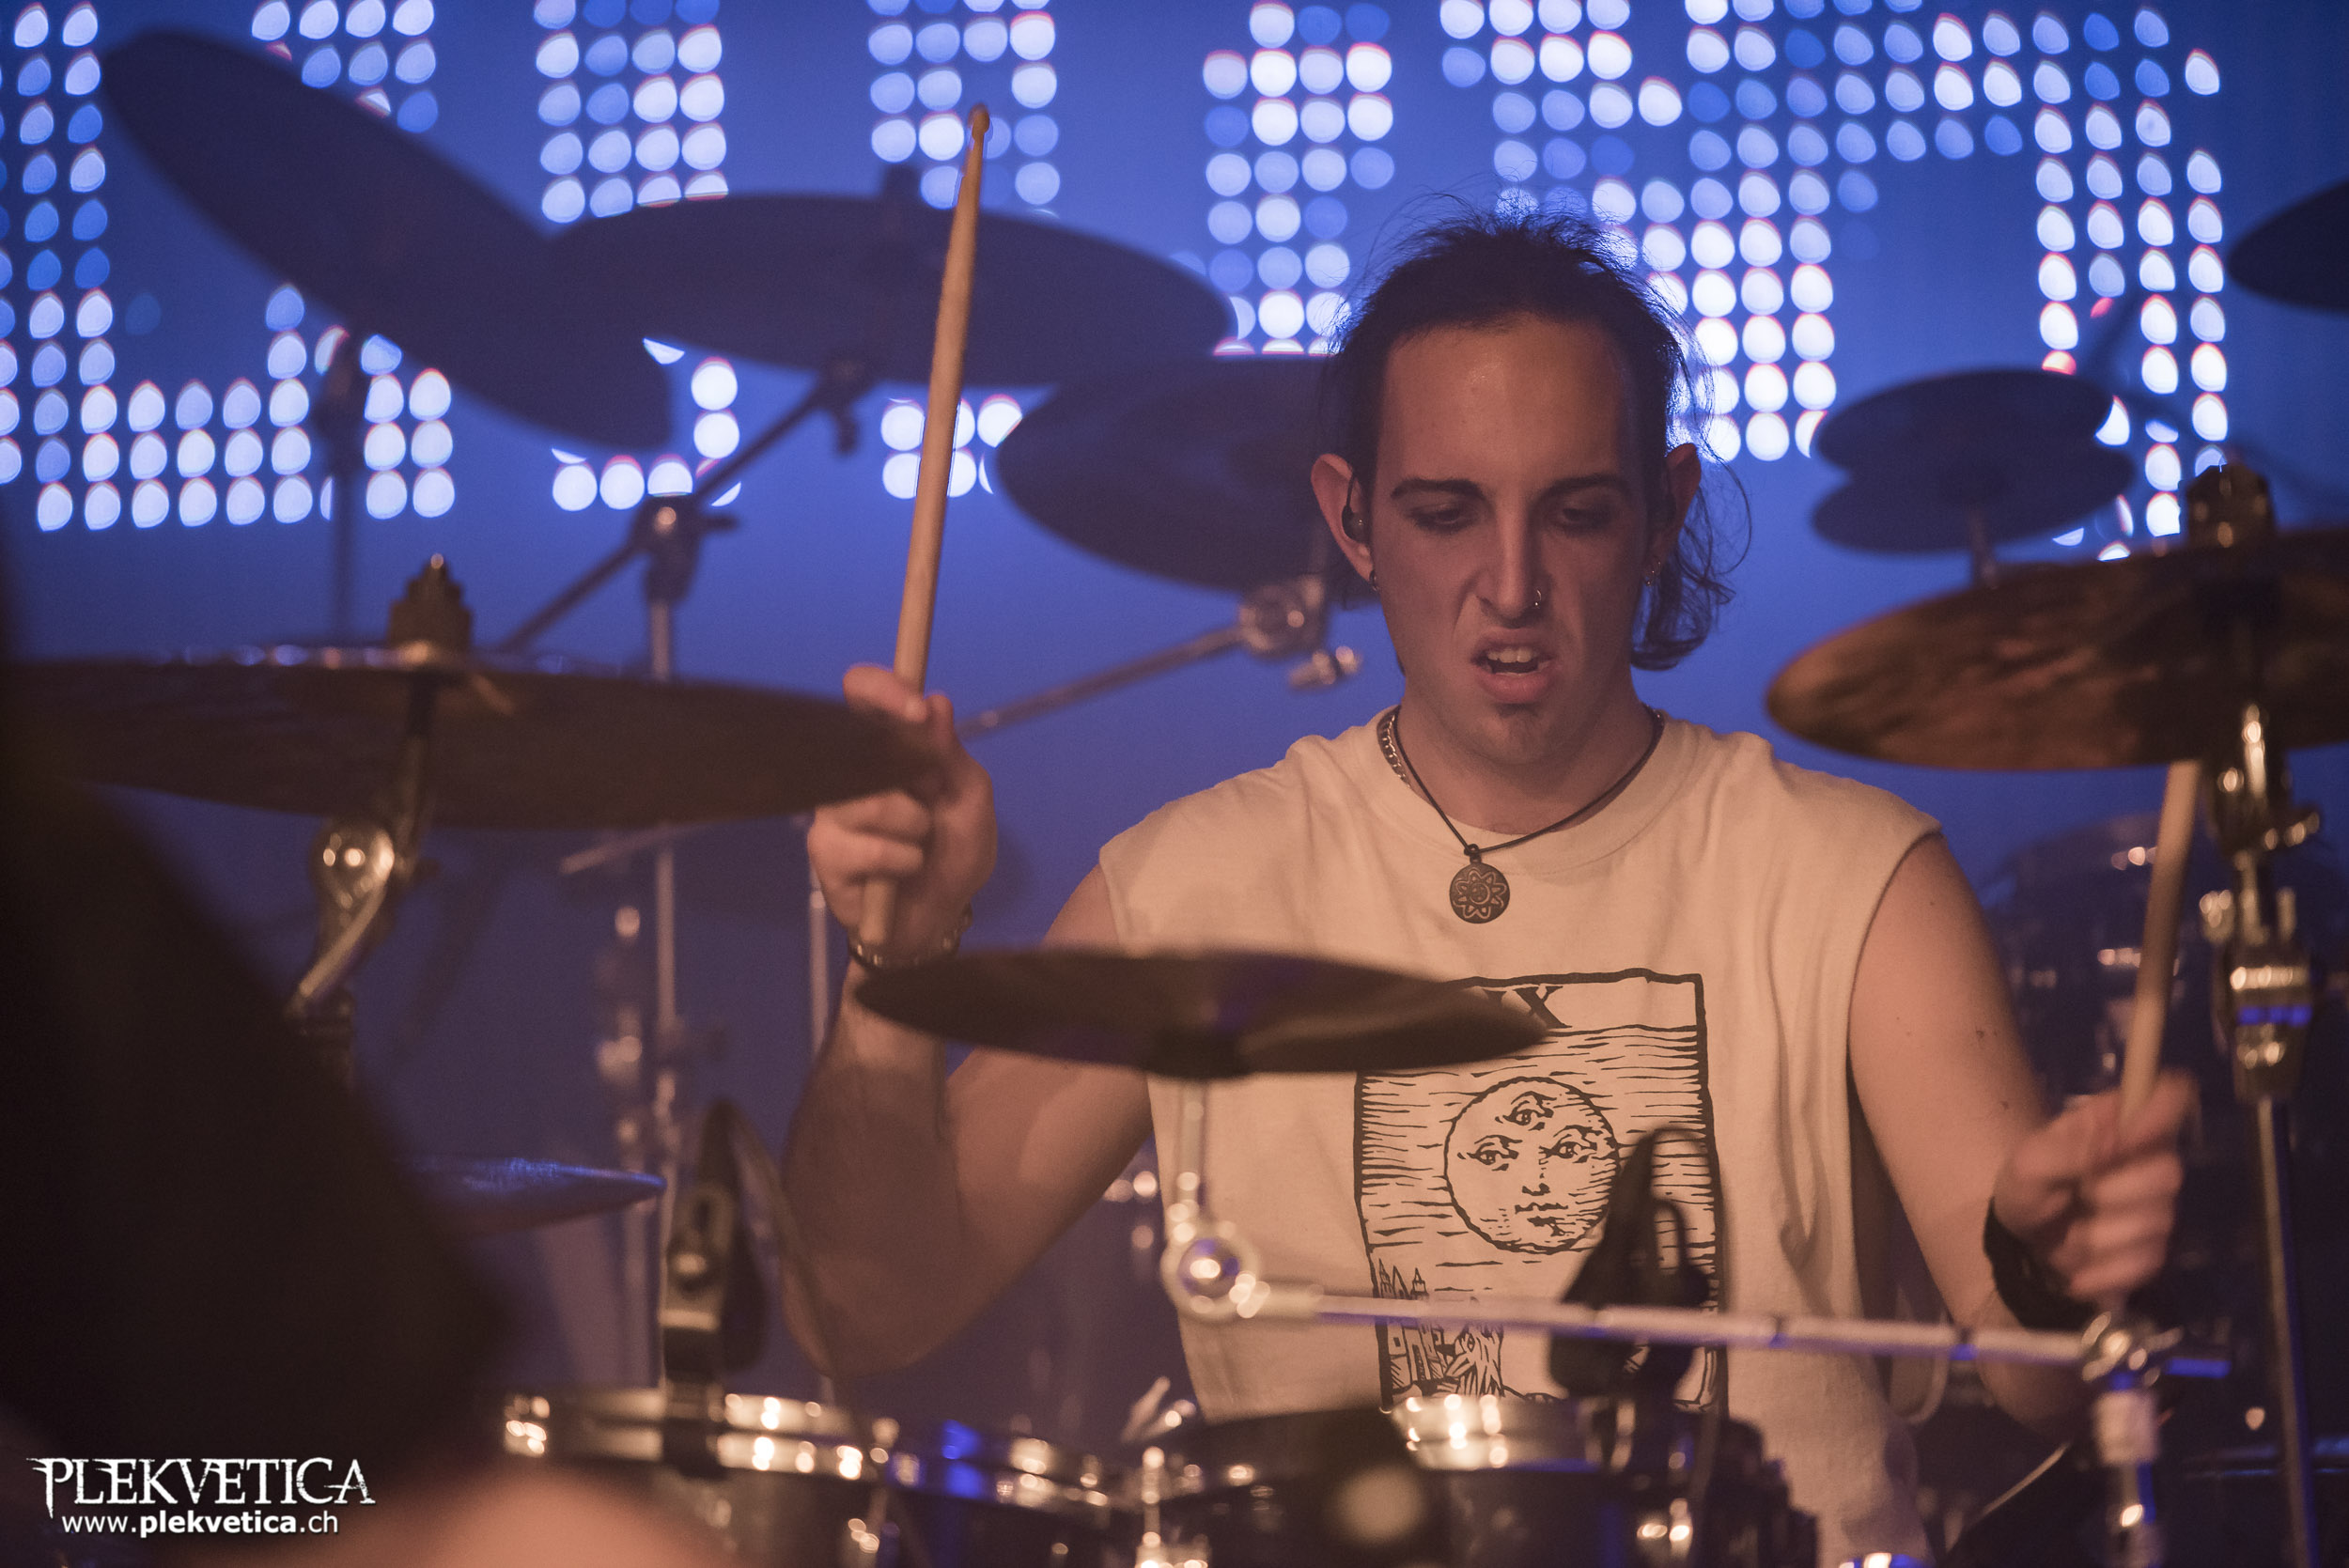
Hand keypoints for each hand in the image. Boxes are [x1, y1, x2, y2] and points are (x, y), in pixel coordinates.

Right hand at [808, 665, 996, 959]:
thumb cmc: (955, 852)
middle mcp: (851, 769)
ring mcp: (832, 810)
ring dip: (911, 824)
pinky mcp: (824, 852)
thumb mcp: (971, 801)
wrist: (939, 918)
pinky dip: (900, 859)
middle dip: (906, 773)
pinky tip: (905, 870)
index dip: (882, 688)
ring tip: (921, 844)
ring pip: (864, 800)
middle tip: (934, 798)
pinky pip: (864, 846)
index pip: (862, 691)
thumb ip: (952, 756)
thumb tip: (937, 703)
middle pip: (849, 736)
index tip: (916, 711)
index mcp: (886, 745)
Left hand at [1990, 1069, 2193, 1308]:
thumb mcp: (2031, 1162)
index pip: (2170, 1098)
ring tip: (2064, 1234)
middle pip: (2168, 1175)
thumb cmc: (2026, 1185)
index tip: (2129, 1140)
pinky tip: (2077, 1275)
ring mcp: (2155, 1208)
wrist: (2018, 1241)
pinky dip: (2105, 1272)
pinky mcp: (2150, 1251)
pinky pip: (2147, 1263)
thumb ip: (2072, 1149)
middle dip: (2112, 1193)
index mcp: (2117, 1123)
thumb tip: (2118, 1141)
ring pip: (2154, 1224)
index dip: (2161, 1115)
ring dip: (2097, 1236)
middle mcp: (2148, 1159)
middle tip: (2075, 1195)